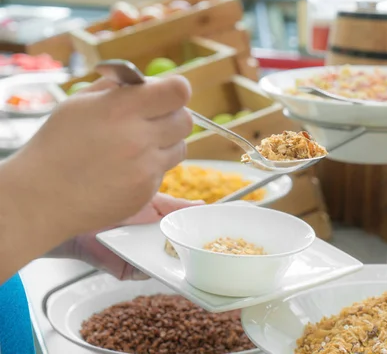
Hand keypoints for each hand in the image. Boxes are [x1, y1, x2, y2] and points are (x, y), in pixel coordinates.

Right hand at [6, 75, 192, 238]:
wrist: (42, 195)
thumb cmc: (58, 144)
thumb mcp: (80, 103)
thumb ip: (117, 88)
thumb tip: (147, 81)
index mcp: (121, 109)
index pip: (178, 91)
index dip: (176, 90)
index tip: (167, 94)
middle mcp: (138, 138)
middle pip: (186, 120)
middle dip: (172, 117)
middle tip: (152, 121)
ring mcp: (145, 167)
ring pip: (181, 147)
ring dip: (166, 144)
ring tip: (136, 146)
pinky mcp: (147, 191)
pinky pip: (164, 171)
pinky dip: (151, 168)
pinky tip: (126, 169)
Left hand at [48, 193, 203, 279]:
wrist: (80, 212)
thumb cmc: (112, 203)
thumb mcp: (153, 201)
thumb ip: (177, 206)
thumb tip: (202, 206)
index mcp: (162, 230)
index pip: (185, 237)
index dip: (200, 238)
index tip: (218, 235)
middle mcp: (154, 247)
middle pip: (180, 254)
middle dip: (194, 253)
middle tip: (211, 248)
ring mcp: (142, 260)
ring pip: (166, 266)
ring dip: (177, 261)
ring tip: (190, 252)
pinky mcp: (128, 272)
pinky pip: (146, 273)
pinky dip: (155, 268)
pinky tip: (161, 258)